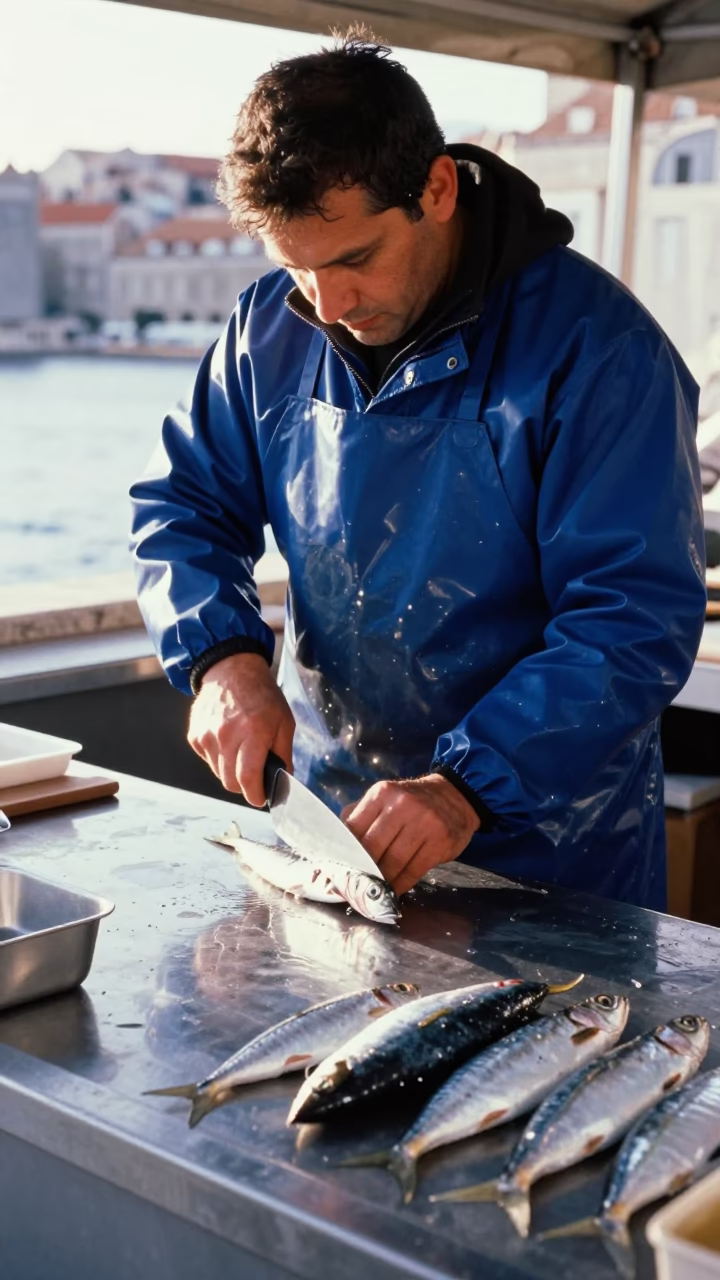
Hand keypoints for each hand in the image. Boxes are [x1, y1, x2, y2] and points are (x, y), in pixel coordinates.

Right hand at [187, 653, 294, 806]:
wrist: (231, 670)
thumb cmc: (261, 694)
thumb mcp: (284, 722)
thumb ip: (284, 754)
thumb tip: (284, 780)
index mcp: (253, 732)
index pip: (248, 778)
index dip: (255, 795)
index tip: (260, 799)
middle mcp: (226, 736)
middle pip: (231, 782)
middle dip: (244, 786)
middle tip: (254, 776)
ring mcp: (207, 736)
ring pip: (218, 774)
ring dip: (231, 771)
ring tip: (241, 751)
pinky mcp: (195, 736)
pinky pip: (208, 761)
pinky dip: (219, 759)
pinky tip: (228, 741)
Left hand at [342, 774, 479, 895]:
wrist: (455, 796)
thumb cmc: (412, 801)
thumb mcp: (386, 797)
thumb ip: (360, 815)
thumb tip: (335, 843)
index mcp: (382, 793)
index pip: (354, 828)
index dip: (345, 852)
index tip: (339, 868)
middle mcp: (402, 805)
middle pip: (372, 848)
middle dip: (362, 869)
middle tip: (354, 884)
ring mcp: (423, 823)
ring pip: (392, 862)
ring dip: (380, 880)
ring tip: (373, 889)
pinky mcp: (439, 842)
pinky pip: (413, 871)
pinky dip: (400, 884)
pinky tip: (393, 889)